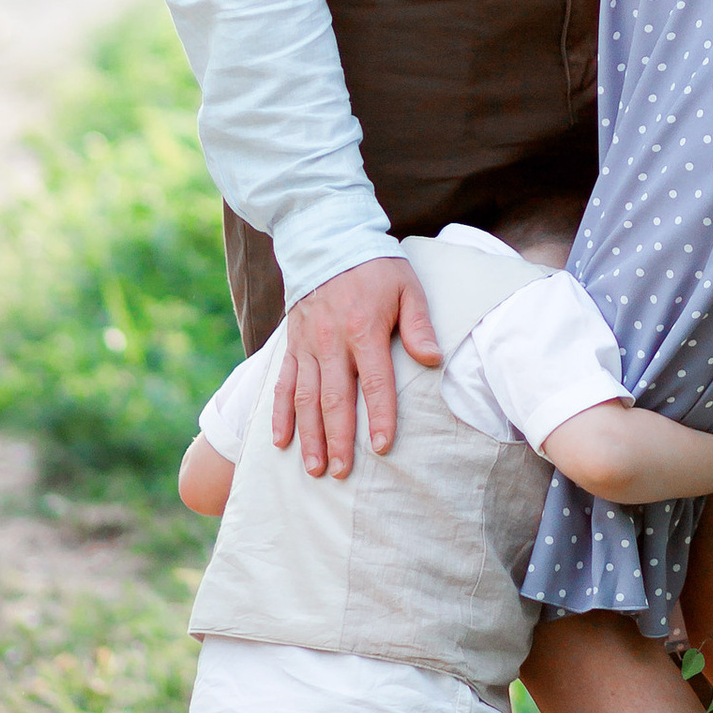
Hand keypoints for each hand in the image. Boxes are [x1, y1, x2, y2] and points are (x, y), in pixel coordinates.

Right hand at [271, 257, 441, 478]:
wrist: (327, 238)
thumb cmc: (376, 267)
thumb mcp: (408, 288)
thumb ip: (418, 326)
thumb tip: (433, 361)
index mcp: (364, 329)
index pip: (375, 382)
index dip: (380, 416)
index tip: (383, 447)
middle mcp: (331, 341)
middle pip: (335, 399)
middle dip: (339, 439)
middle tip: (342, 474)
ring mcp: (307, 344)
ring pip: (305, 398)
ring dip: (309, 436)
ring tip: (314, 469)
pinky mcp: (291, 344)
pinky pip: (282, 384)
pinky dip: (280, 414)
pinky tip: (280, 441)